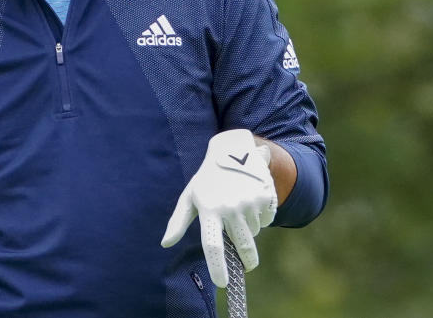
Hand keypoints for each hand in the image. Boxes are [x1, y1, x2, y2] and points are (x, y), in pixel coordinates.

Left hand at [160, 129, 277, 286]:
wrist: (233, 150)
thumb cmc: (207, 180)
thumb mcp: (190, 195)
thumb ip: (178, 221)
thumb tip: (165, 244)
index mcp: (209, 209)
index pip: (212, 245)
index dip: (218, 267)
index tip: (222, 283)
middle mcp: (230, 206)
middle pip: (242, 246)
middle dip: (246, 261)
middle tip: (246, 267)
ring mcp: (249, 201)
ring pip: (254, 233)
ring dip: (249, 230)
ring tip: (239, 210)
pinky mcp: (265, 196)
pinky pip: (267, 220)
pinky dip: (260, 217)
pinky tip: (251, 201)